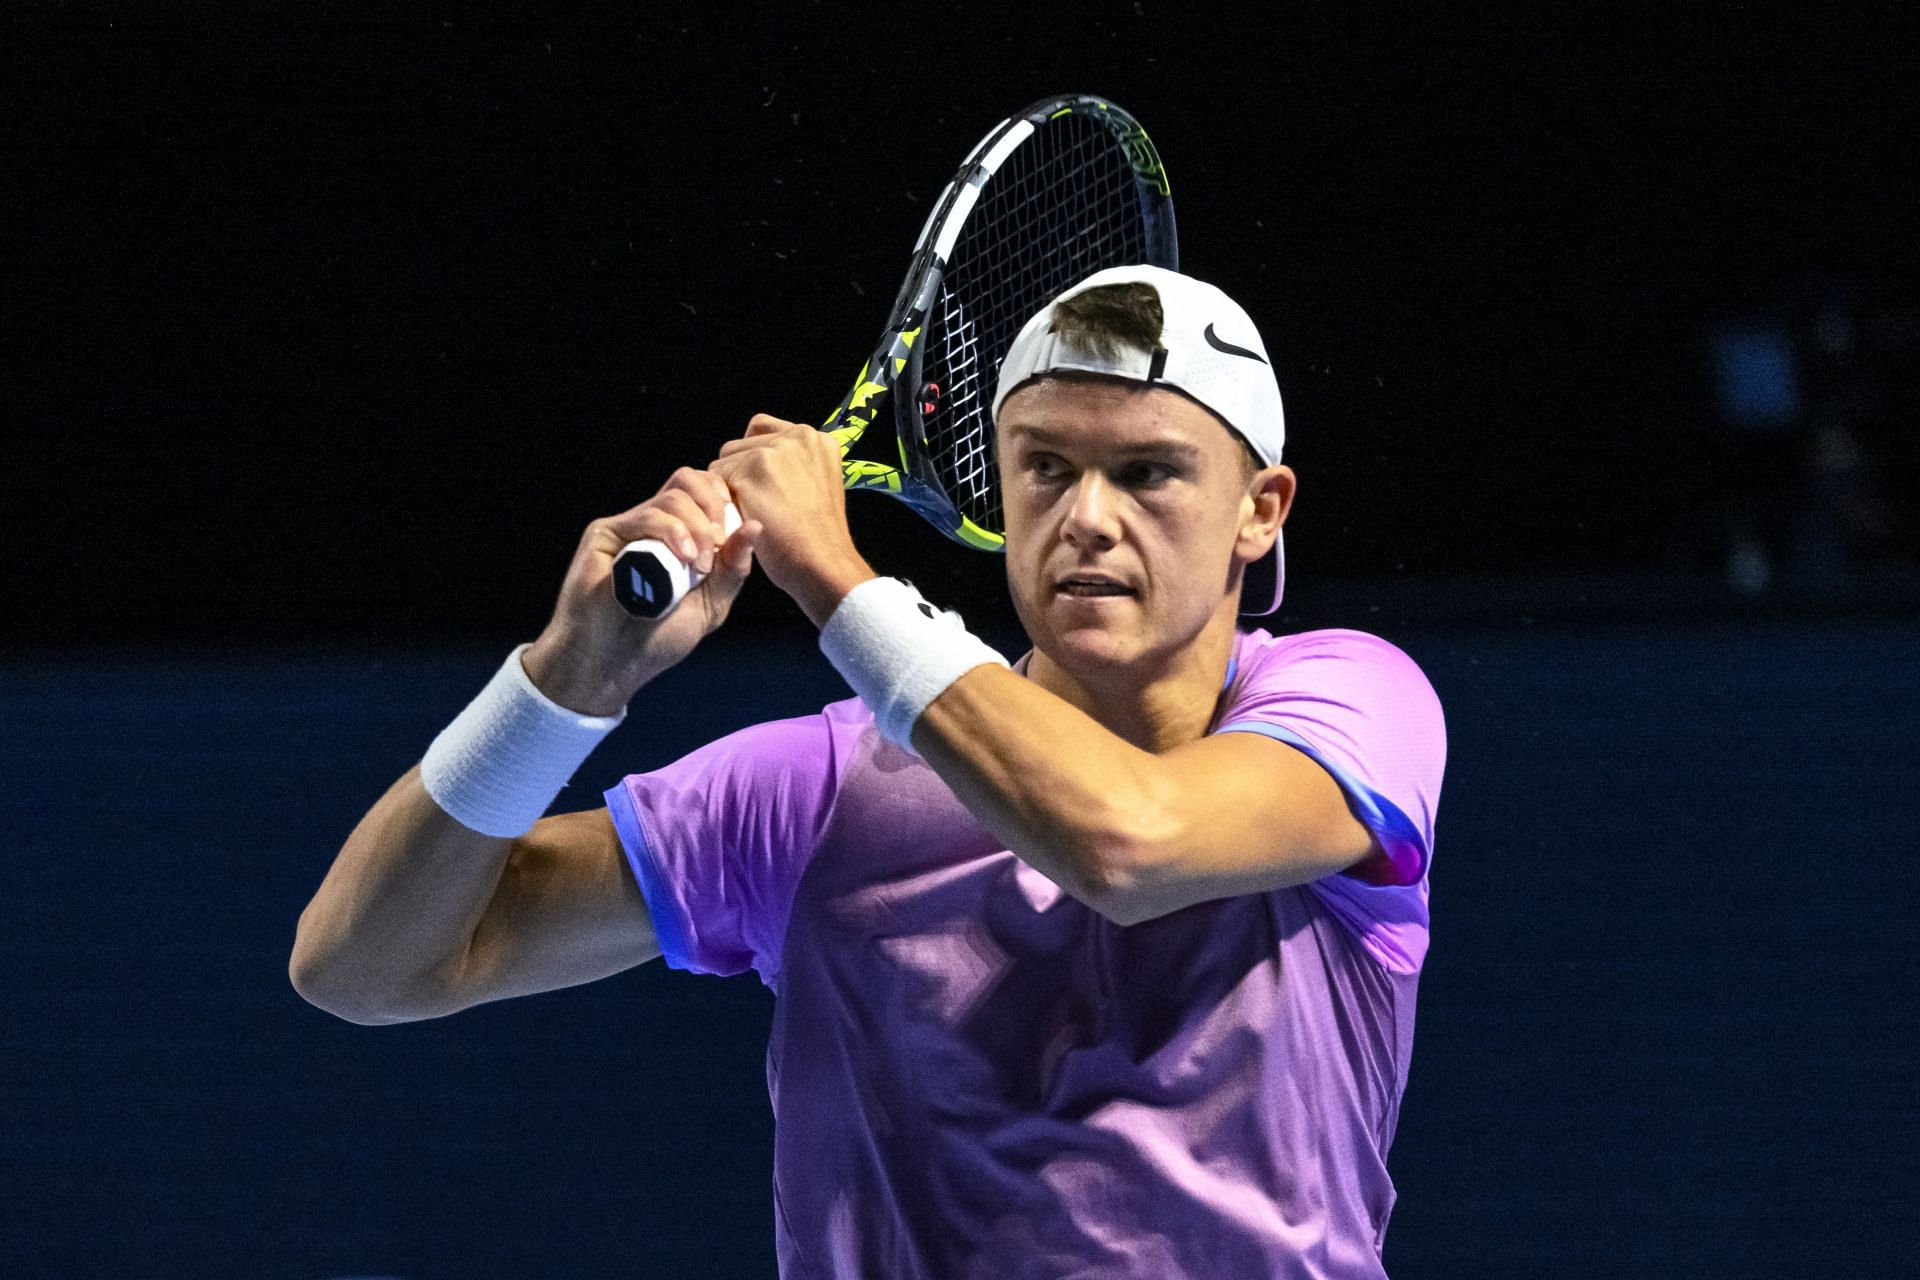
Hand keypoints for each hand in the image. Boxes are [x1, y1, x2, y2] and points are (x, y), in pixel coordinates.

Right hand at [523, 466, 761, 714]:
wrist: (615, 663)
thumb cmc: (659, 638)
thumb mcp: (712, 603)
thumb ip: (733, 567)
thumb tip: (756, 526)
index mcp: (680, 534)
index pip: (705, 491)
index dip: (724, 502)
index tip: (734, 535)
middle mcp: (654, 524)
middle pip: (689, 481)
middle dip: (714, 506)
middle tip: (720, 542)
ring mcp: (629, 527)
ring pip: (672, 497)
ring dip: (696, 527)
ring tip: (698, 565)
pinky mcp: (605, 534)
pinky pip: (645, 516)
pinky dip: (672, 532)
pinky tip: (683, 558)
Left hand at [711, 414, 874, 625]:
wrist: (823, 563)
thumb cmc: (819, 536)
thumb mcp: (820, 483)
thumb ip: (795, 463)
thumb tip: (759, 458)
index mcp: (814, 438)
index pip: (761, 428)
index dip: (752, 456)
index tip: (759, 484)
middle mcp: (795, 436)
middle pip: (739, 445)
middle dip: (739, 474)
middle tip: (757, 506)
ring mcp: (773, 451)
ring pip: (724, 462)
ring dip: (729, 488)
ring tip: (752, 514)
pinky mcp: (751, 470)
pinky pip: (716, 480)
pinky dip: (722, 503)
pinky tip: (742, 520)